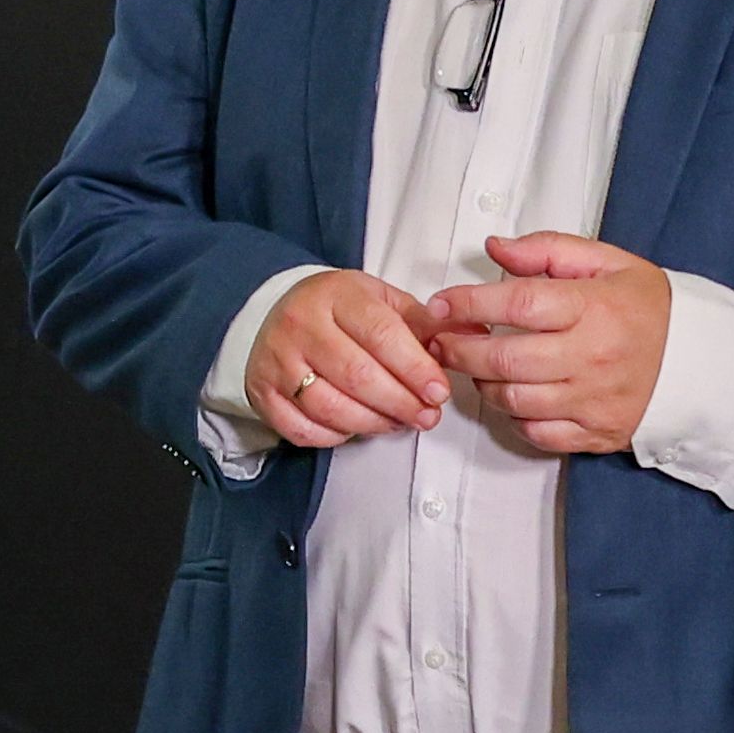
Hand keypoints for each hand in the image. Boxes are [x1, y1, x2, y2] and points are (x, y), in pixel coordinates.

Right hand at [240, 269, 451, 448]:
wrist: (275, 311)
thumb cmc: (337, 309)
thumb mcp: (380, 300)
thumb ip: (423, 322)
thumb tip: (471, 337)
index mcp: (335, 296)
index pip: (380, 334)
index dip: (414, 368)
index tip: (438, 391)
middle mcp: (300, 326)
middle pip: (356, 375)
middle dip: (400, 402)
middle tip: (427, 415)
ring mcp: (277, 361)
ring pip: (330, 407)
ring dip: (373, 423)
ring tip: (399, 422)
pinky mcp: (262, 392)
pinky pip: (302, 429)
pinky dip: (335, 436)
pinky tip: (357, 427)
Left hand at [425, 232, 672, 454]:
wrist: (705, 361)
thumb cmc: (650, 308)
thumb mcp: (609, 263)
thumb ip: (548, 251)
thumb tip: (495, 248)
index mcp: (595, 308)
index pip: (517, 304)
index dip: (469, 303)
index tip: (441, 304)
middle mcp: (593, 356)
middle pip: (504, 358)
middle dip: (460, 350)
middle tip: (442, 340)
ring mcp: (595, 399)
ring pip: (513, 399)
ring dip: (483, 383)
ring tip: (476, 364)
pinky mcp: (597, 432)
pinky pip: (537, 433)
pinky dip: (514, 418)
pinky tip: (512, 395)